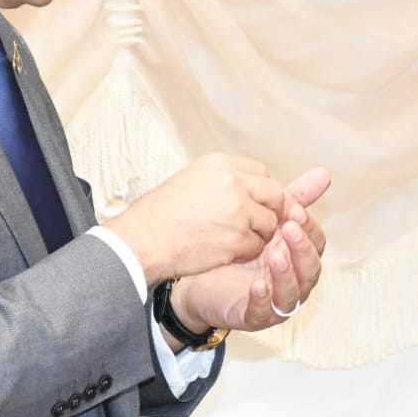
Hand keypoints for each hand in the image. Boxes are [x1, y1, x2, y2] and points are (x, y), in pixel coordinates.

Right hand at [105, 153, 286, 282]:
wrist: (143, 241)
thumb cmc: (160, 215)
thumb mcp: (191, 179)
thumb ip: (223, 179)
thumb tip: (248, 186)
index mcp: (220, 164)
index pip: (261, 171)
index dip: (260, 190)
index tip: (254, 201)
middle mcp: (232, 183)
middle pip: (274, 193)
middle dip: (270, 209)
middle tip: (258, 222)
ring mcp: (237, 211)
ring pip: (269, 222)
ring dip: (259, 233)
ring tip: (239, 238)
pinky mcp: (237, 238)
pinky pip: (258, 246)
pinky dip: (247, 252)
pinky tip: (230, 252)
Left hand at [163, 167, 329, 343]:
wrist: (194, 277)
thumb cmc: (234, 250)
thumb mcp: (261, 222)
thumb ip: (292, 201)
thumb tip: (323, 173)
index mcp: (297, 258)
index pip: (316, 242)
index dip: (308, 226)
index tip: (293, 209)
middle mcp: (293, 281)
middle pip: (311, 269)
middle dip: (302, 249)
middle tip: (288, 229)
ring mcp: (276, 302)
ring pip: (293, 293)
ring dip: (287, 273)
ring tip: (275, 254)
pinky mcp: (255, 317)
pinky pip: (265, 312)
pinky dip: (264, 299)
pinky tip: (257, 284)